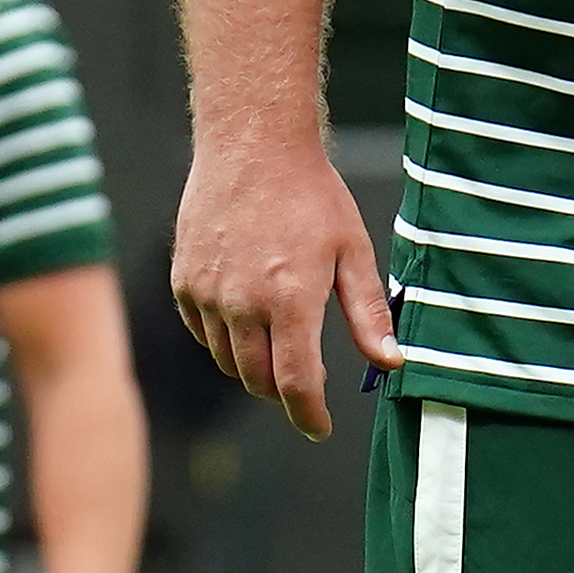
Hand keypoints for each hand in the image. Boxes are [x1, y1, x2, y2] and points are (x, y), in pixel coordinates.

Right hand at [170, 134, 392, 440]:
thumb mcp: (353, 250)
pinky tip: (246, 319)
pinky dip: (224, 340)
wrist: (252, 144)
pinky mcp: (183, 281)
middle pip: (258, 382)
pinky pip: (203, 333)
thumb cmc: (310, 194)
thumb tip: (390, 364)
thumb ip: (368, 314)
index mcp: (290, 300)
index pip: (296, 386)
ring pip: (228, 361)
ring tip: (278, 346)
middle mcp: (242, 303)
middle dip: (284, 395)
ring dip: (254, 368)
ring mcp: (206, 293)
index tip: (319, 428)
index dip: (309, 417)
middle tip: (304, 388)